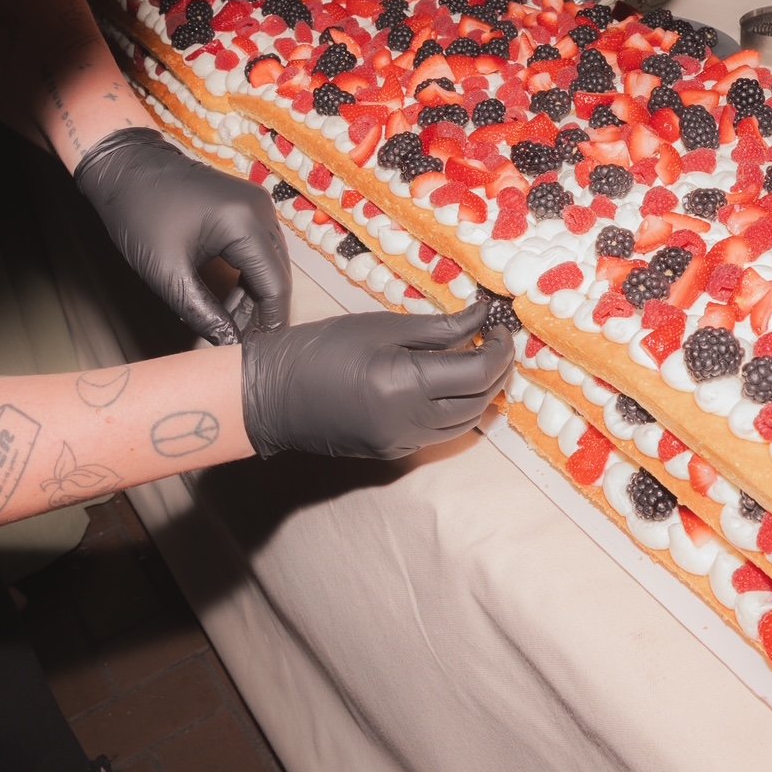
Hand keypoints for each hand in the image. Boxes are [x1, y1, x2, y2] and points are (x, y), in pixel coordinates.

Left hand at [74, 128, 289, 344]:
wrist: (124, 167)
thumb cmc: (138, 214)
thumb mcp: (167, 273)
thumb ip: (203, 313)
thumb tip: (229, 345)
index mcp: (245, 222)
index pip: (275, 285)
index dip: (270, 324)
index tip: (259, 354)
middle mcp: (261, 210)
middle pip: (278, 275)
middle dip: (264, 314)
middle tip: (245, 347)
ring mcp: (257, 206)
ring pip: (270, 265)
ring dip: (256, 298)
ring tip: (234, 329)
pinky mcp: (248, 207)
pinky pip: (259, 250)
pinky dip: (249, 278)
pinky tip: (231, 303)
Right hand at [242, 302, 512, 460]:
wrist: (271, 396)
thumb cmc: (321, 348)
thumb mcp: (380, 327)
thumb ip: (438, 328)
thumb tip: (481, 319)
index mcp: (406, 384)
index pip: (478, 373)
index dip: (501, 350)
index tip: (500, 327)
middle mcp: (410, 422)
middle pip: (479, 402)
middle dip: (497, 371)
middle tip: (495, 342)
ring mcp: (402, 442)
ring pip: (465, 425)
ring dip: (481, 395)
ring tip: (477, 362)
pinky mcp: (392, 452)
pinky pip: (441, 435)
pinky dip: (457, 411)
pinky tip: (449, 386)